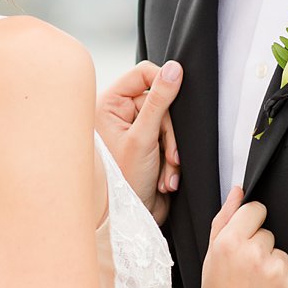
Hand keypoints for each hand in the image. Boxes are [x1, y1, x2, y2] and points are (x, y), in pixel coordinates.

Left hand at [95, 60, 181, 220]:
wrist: (131, 218)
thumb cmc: (124, 181)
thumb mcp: (143, 138)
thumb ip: (159, 101)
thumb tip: (175, 69)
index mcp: (109, 104)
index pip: (143, 74)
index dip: (164, 84)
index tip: (178, 99)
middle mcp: (121, 114)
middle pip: (162, 101)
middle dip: (170, 134)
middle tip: (171, 156)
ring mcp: (136, 130)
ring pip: (171, 123)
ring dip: (173, 151)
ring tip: (167, 174)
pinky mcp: (150, 146)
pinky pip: (172, 140)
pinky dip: (173, 161)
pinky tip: (166, 179)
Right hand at [199, 187, 287, 287]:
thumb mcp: (211, 263)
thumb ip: (224, 221)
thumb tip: (238, 191)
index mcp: (229, 243)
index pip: (254, 210)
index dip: (250, 229)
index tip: (246, 248)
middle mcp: (255, 252)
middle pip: (269, 234)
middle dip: (261, 252)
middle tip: (248, 281)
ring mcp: (279, 269)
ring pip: (284, 254)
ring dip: (276, 270)